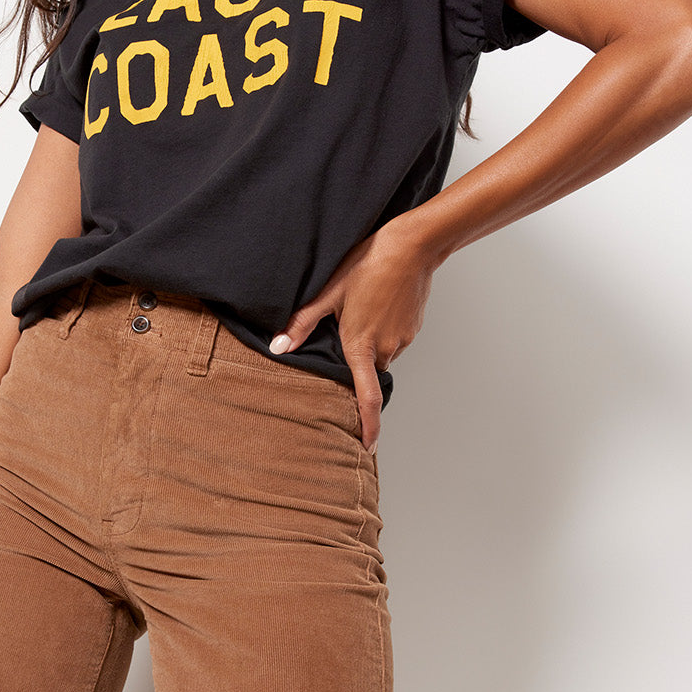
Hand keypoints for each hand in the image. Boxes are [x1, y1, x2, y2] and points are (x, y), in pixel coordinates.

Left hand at [269, 213, 435, 452]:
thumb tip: (278, 347)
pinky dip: (383, 329)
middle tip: (346, 335)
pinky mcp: (413, 328)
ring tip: (361, 308)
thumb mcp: (329, 291)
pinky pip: (394, 338)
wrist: (412, 245)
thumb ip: (304, 323)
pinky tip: (376, 303)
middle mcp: (385, 348)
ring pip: (381, 353)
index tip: (368, 445)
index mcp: (361, 345)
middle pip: (368, 371)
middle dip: (357, 364)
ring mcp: (403, 339)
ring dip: (369, 342)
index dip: (368, 425)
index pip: (367, 397)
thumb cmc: (369, 264)